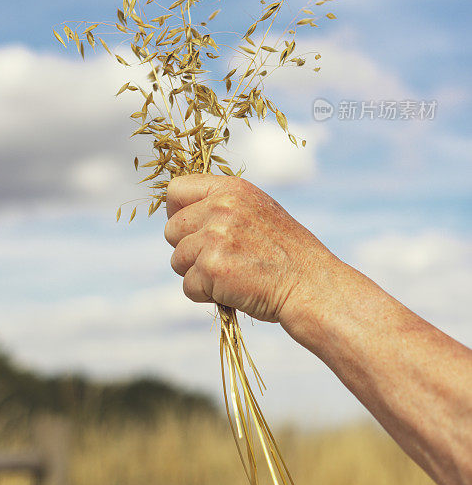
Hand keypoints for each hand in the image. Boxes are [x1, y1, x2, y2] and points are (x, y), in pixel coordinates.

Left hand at [164, 174, 338, 326]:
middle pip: (171, 229)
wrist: (312, 286)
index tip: (188, 228)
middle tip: (217, 260)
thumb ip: (222, 206)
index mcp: (232, 189)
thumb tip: (180, 213)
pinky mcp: (212, 268)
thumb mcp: (258, 211)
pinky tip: (233, 291)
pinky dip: (205, 295)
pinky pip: (188, 286)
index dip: (176, 212)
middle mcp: (221, 207)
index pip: (176, 189)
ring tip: (230, 276)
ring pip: (177, 260)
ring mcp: (215, 237)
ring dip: (197, 274)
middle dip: (187, 249)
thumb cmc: (286, 254)